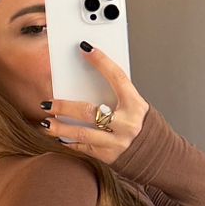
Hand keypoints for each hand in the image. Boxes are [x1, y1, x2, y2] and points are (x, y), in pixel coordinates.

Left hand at [37, 45, 148, 163]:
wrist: (158, 155)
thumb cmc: (143, 126)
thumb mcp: (135, 106)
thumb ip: (116, 94)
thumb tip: (89, 77)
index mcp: (135, 105)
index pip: (117, 77)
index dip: (101, 62)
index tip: (85, 49)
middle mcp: (127, 124)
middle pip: (89, 112)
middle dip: (65, 107)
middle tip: (48, 103)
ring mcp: (117, 142)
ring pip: (82, 134)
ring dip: (61, 128)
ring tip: (46, 123)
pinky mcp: (109, 156)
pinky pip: (84, 148)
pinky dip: (69, 141)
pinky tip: (59, 136)